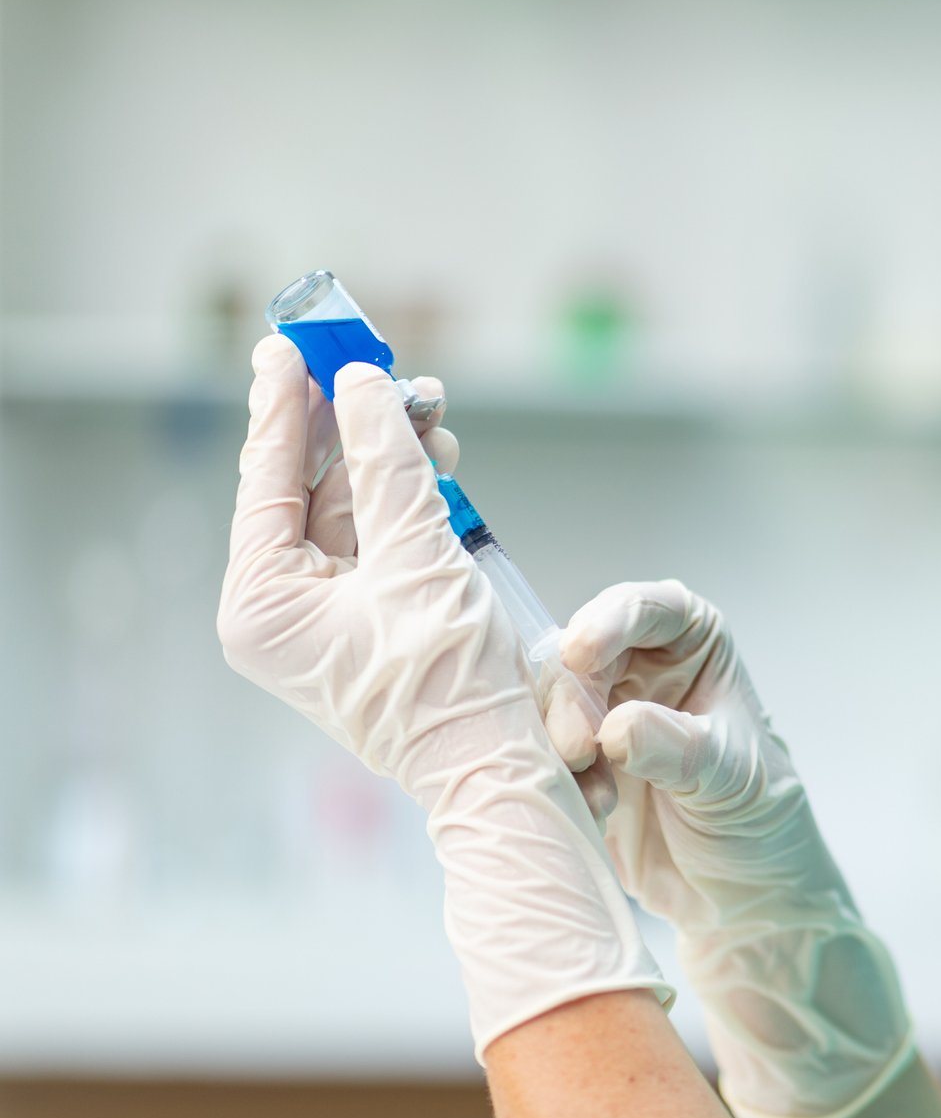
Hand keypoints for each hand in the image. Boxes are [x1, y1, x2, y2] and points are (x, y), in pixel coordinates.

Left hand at [218, 336, 665, 1053]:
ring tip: (431, 409)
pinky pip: (378, 543)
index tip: (293, 343)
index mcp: (261, 603)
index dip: (286, 405)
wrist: (502, 774)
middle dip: (353, 426)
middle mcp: (278, 612)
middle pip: (307, 489)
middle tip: (379, 363)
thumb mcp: (421, 563)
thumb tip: (364, 388)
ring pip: (349, 510)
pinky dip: (407, 501)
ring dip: (390, 458)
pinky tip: (435, 458)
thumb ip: (389, 468)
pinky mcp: (367, 625)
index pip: (267, 480)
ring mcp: (322, 621)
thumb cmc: (456, 690)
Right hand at [547, 580, 912, 1117]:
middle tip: (580, 749)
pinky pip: (537, 753)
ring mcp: (603, 715)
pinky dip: (551, 778)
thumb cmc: (758, 821)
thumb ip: (678, 748)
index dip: (609, 621)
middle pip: (581, 655)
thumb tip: (619, 727)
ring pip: (549, 703)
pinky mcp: (574, 765)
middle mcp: (643, 669)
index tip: (584, 653)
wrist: (739, 894)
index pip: (649, 608)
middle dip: (573, 697)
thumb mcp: (732, 781)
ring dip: (558, 743)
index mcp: (695, 646)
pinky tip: (592, 809)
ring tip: (595, 789)